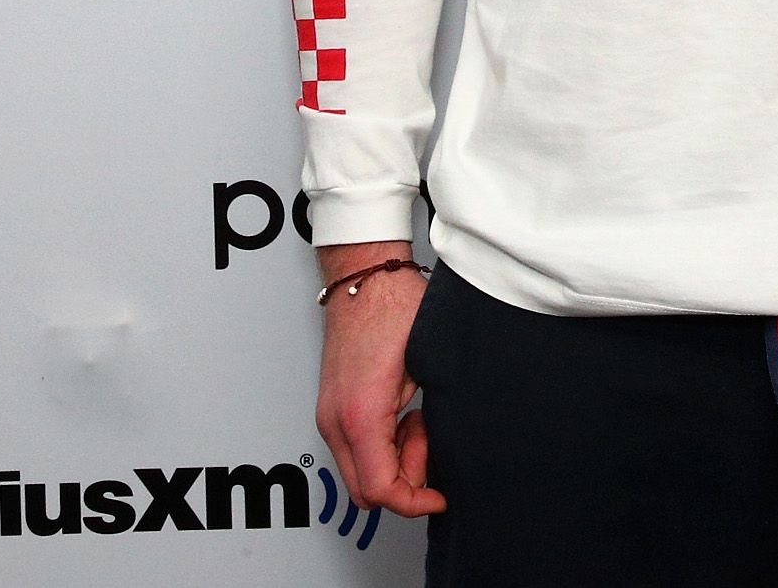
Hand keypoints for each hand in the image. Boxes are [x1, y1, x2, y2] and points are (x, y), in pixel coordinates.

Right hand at [313, 245, 444, 516]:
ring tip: (419, 420)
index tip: (440, 495)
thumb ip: (436, 418)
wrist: (365, 275)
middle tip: (430, 442)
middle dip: (405, 480)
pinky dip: (383, 445)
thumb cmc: (395, 305)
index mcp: (361, 414)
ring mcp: (329, 415)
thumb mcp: (431, 366)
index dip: (415, 502)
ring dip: (395, 460)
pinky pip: (356, 449)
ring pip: (360, 472)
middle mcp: (336, 420)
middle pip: (366, 491)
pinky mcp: (332, 407)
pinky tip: (404, 414)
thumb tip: (449, 453)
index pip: (381, 489)